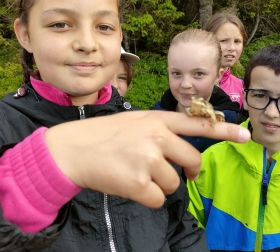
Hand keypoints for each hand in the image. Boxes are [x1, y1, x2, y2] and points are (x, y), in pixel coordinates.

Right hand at [45, 110, 249, 207]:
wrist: (74, 148)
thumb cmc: (103, 135)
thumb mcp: (134, 122)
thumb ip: (159, 130)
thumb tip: (179, 150)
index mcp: (156, 120)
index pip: (196, 124)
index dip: (223, 130)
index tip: (244, 136)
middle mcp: (157, 137)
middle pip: (192, 160)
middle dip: (189, 171)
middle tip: (184, 174)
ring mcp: (149, 159)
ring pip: (174, 183)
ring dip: (160, 184)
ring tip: (138, 174)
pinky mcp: (138, 183)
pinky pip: (158, 199)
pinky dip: (147, 197)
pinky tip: (130, 185)